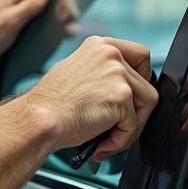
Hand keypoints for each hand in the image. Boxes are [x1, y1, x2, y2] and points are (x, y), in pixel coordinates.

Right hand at [26, 36, 156, 160]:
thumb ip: (101, 74)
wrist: (40, 118)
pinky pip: (134, 125)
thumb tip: (119, 91)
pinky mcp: (121, 95)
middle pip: (146, 83)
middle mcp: (111, 54)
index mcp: (100, 45)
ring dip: (129, 127)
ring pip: (147, 104)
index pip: (141, 55)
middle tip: (118, 125)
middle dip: (136, 110)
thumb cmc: (51, 104)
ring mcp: (118, 73)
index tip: (132, 95)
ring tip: (108, 138)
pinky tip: (101, 143)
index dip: (142, 77)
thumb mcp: (78, 73)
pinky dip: (120, 140)